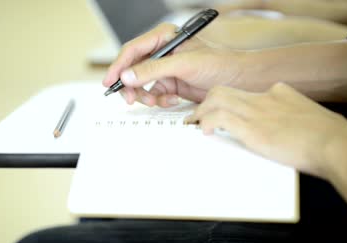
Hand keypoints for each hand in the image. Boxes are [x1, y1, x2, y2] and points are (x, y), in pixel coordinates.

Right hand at [102, 23, 244, 106]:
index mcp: (163, 37)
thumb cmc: (218, 64)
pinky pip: (153, 94)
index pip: (133, 50)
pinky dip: (159, 100)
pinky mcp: (169, 84)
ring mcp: (164, 69)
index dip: (118, 66)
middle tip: (131, 99)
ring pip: (141, 84)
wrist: (236, 81)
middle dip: (131, 85)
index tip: (110, 81)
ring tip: (156, 101)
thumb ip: (153, 70)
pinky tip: (172, 100)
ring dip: (146, 95)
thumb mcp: (183, 65)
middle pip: (132, 69)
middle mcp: (161, 52)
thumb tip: (128, 76)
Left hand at [185, 82, 346, 177]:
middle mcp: (264, 97)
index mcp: (277, 93)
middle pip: (224, 90)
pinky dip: (206, 122)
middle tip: (197, 116)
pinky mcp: (252, 127)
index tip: (217, 111)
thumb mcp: (305, 116)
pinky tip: (203, 131)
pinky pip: (219, 118)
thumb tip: (282, 128)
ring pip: (217, 99)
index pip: (243, 92)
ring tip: (193, 124)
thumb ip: (289, 116)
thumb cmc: (325, 136)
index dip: (225, 101)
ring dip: (201, 112)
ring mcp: (257, 111)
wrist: (335, 143)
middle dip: (206, 103)